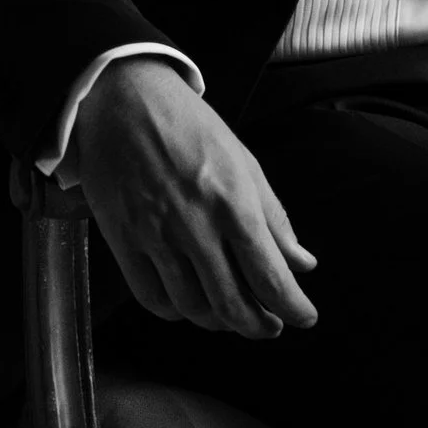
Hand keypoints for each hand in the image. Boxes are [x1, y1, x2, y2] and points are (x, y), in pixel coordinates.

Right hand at [70, 58, 318, 339]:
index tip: (304, 318)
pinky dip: (176, 313)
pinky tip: (190, 307)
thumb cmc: (190, 127)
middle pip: (232, 303)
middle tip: (270, 327)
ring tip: (233, 317)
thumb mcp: (244, 162)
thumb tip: (303, 264)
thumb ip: (275, 218)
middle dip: (258, 325)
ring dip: (219, 323)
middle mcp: (195, 224)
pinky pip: (152, 297)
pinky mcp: (123, 240)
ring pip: (192, 307)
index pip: (270, 276)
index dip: (292, 308)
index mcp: (233, 202)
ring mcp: (155, 235)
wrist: (124, 100)